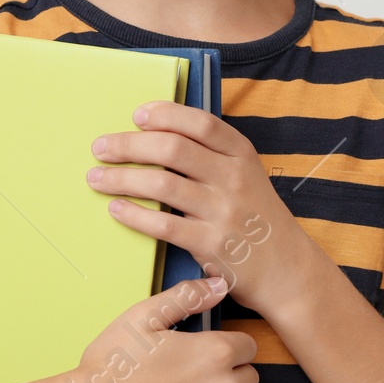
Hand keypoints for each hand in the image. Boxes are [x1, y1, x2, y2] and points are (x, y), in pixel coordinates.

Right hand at [62, 277, 258, 382]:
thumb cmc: (112, 365)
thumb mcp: (142, 317)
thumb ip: (186, 297)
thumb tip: (220, 284)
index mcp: (214, 352)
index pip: (247, 346)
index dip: (228, 346)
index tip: (207, 352)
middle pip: (250, 379)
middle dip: (230, 375)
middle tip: (198, 378)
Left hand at [85, 100, 317, 317]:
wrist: (286, 268)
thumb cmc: (256, 216)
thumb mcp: (246, 174)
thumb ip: (211, 154)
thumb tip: (155, 133)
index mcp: (241, 153)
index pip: (199, 123)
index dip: (165, 114)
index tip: (137, 115)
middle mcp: (233, 177)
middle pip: (173, 148)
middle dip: (129, 144)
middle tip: (100, 147)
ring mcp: (222, 211)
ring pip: (162, 184)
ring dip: (122, 178)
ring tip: (96, 178)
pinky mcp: (210, 244)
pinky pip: (163, 225)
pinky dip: (134, 214)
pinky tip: (116, 208)